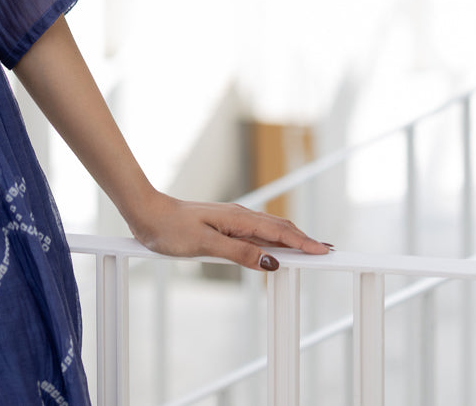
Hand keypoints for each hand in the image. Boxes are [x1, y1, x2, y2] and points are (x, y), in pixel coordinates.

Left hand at [128, 190, 331, 270]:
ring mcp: (232, 219)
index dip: (304, 242)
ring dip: (291, 239)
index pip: (279, 232)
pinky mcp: (224, 225)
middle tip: (328, 253)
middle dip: (304, 240)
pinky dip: (273, 240)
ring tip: (310, 251)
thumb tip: (272, 262)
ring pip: (269, 229)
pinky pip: (256, 232)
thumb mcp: (205, 245)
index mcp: (238, 219)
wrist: (147, 213)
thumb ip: (240, 253)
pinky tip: (275, 249)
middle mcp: (239, 216)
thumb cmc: (171, 229)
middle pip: (280, 228)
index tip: (326, 251)